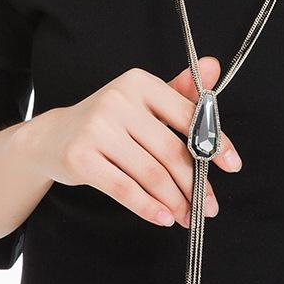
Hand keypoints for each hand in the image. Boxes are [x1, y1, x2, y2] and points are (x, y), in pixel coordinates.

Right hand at [24, 57, 241, 228]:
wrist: (52, 138)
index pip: (188, 115)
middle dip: (194, 183)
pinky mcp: (81, 157)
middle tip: (209, 206)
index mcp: (140, 82)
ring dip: (175, 201)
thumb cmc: (109, 121)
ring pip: (150, 173)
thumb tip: (214, 66)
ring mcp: (97, 128)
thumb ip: (180, 91)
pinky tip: (163, 218)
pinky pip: (124, 189)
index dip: (214, 142)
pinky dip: (148, 207)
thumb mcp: (143, 101)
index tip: (232, 165)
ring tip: (188, 216)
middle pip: (170, 151)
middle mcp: (118, 100)